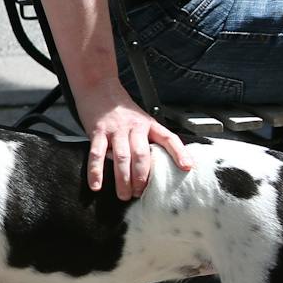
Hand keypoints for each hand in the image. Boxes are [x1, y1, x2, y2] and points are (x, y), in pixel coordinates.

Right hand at [77, 83, 193, 200]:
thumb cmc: (120, 109)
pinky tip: (96, 184)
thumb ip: (147, 140)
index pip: (169, 138)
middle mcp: (134, 127)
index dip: (179, 153)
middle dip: (142, 178)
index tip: (186, 168)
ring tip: (123, 195)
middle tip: (140, 194)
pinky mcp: (97, 131)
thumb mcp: (140, 120)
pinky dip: (96, 171)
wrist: (98, 87)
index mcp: (148, 124)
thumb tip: (153, 167)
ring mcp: (115, 129)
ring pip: (122, 157)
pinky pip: (96, 154)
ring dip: (123, 179)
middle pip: (142, 155)